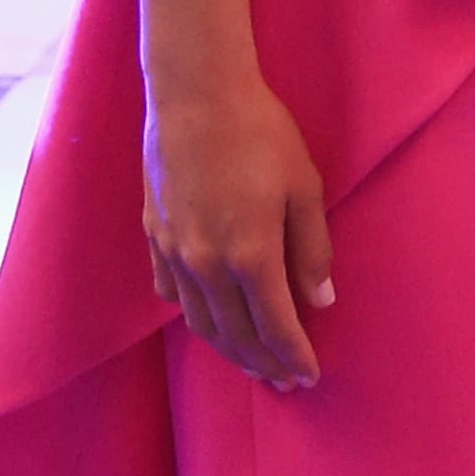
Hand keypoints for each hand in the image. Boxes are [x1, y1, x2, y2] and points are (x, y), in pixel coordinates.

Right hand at [144, 69, 335, 389]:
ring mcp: (174, 253)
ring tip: (251, 362)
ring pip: (200, 322)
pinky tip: (209, 318)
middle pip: (236, 335)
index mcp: (250, 255)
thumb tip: (321, 301)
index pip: (276, 327)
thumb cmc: (261, 133)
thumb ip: (312, 249)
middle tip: (283, 382)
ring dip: (228, 349)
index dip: (294, 357)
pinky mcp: (153, 235)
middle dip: (263, 364)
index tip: (309, 377)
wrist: (195, 93)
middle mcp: (206, 265)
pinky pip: (171, 293)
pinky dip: (194, 315)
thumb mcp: (305, 187)